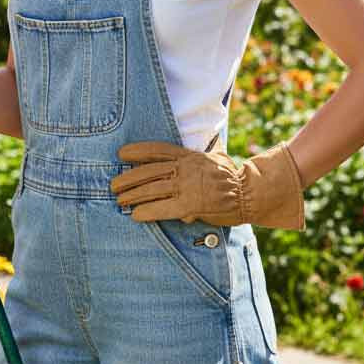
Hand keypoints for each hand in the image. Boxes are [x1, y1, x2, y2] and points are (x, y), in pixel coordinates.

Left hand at [110, 137, 304, 230]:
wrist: (250, 193)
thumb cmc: (232, 177)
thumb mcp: (215, 158)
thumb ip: (201, 155)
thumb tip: (199, 147)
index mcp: (189, 156)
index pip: (157, 150)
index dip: (137, 151)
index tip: (121, 154)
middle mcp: (185, 169)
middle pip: (148, 171)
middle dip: (128, 178)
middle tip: (113, 185)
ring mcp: (187, 186)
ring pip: (152, 189)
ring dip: (132, 195)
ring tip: (119, 200)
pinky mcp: (190, 205)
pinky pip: (162, 209)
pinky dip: (147, 212)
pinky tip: (135, 215)